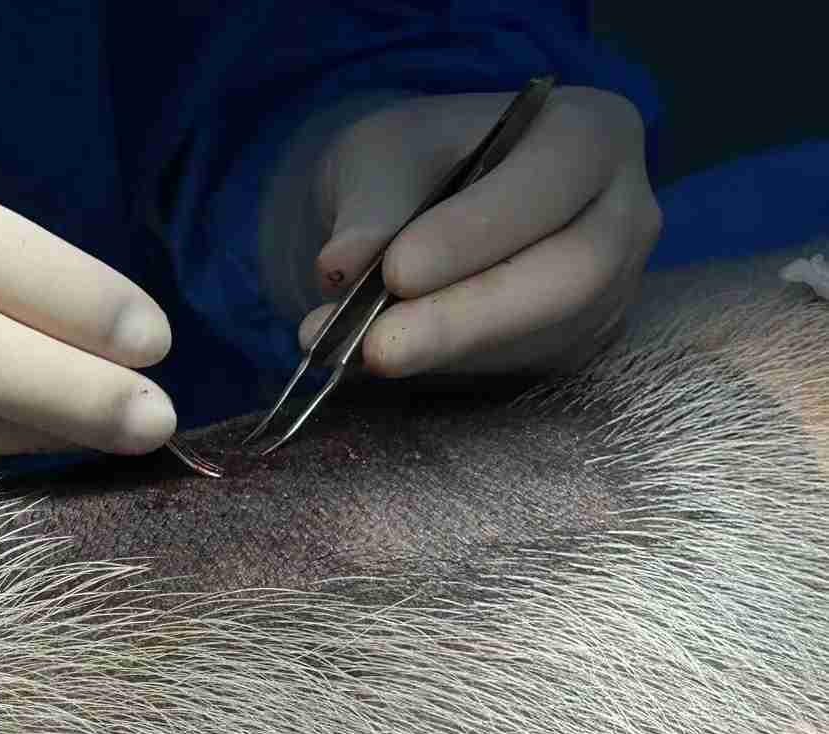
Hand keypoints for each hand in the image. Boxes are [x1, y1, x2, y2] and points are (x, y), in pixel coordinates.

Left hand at [299, 87, 661, 377]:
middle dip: (468, 317)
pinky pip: (523, 367)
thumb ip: (369, 203)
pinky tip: (387, 359)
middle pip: (572, 274)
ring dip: (450, 354)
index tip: (396, 271)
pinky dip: (448, 370)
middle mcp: (624, 211)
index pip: (552, 182)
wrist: (421, 202)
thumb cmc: (415, 160)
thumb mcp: (381, 152)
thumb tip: (341, 266)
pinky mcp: (579, 343)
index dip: (476, 232)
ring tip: (360, 352)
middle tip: (378, 346)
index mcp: (592, 132)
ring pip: (548, 334)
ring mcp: (613, 286)